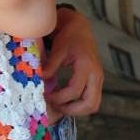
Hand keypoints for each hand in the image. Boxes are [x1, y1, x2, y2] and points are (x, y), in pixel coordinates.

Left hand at [42, 8, 102, 123]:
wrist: (81, 29)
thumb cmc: (69, 37)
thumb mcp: (58, 50)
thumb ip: (50, 66)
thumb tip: (41, 81)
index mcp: (87, 66)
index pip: (74, 91)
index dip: (59, 97)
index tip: (46, 95)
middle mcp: (97, 75)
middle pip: (90, 104)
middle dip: (71, 110)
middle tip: (55, 106)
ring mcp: (99, 79)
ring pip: (93, 105)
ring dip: (77, 110)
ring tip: (60, 105)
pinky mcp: (97, 81)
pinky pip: (92, 100)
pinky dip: (80, 105)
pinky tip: (66, 100)